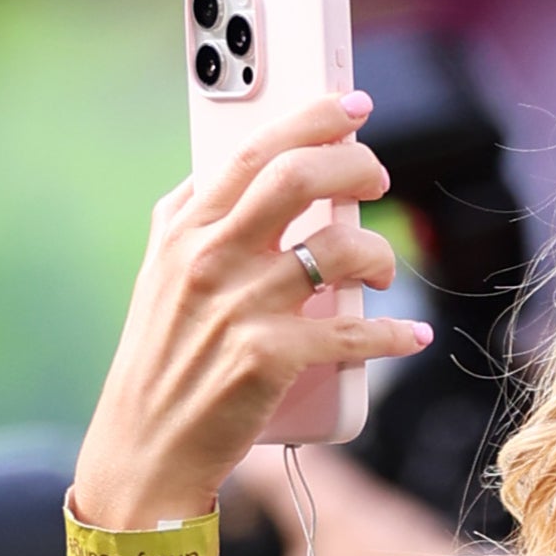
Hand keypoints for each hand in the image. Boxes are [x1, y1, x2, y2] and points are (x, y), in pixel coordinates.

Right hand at [73, 92, 432, 526]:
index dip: (312, 118)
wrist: (146, 449)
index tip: (352, 105)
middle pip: (297, 178)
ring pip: (338, 251)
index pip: (252, 150)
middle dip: (355, 166)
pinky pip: (353, 330)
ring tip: (385, 271)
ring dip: (379, 255)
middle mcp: (207, 258)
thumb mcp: (163, 275)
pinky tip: (410, 335)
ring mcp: (239, 307)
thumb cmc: (166, 360)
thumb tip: (245, 167)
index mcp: (183, 230)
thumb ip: (198, 219)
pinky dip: (393, 333)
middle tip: (378, 178)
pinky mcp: (268, 358)